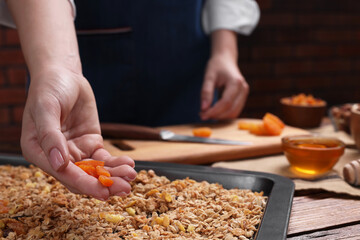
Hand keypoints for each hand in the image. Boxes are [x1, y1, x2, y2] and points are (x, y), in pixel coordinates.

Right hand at [20, 68, 135, 199]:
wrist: (64, 75)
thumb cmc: (49, 89)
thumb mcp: (46, 108)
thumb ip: (50, 136)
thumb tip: (59, 164)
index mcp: (39, 152)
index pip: (63, 174)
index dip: (84, 184)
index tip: (103, 193)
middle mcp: (57, 156)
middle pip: (82, 177)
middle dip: (103, 184)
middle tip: (125, 188)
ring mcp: (76, 151)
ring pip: (95, 171)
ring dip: (114, 175)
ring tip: (132, 175)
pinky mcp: (90, 144)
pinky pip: (104, 158)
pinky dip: (116, 162)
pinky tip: (129, 163)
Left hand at [200, 53, 248, 119]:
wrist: (226, 59)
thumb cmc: (216, 66)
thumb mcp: (208, 76)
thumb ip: (206, 92)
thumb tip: (203, 109)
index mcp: (236, 82)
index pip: (226, 103)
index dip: (214, 111)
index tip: (202, 115)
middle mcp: (243, 89)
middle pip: (231, 110)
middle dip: (216, 115)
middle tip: (202, 115)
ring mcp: (245, 93)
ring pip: (234, 113)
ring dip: (221, 117)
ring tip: (207, 113)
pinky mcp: (243, 97)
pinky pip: (235, 110)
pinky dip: (224, 114)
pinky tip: (214, 111)